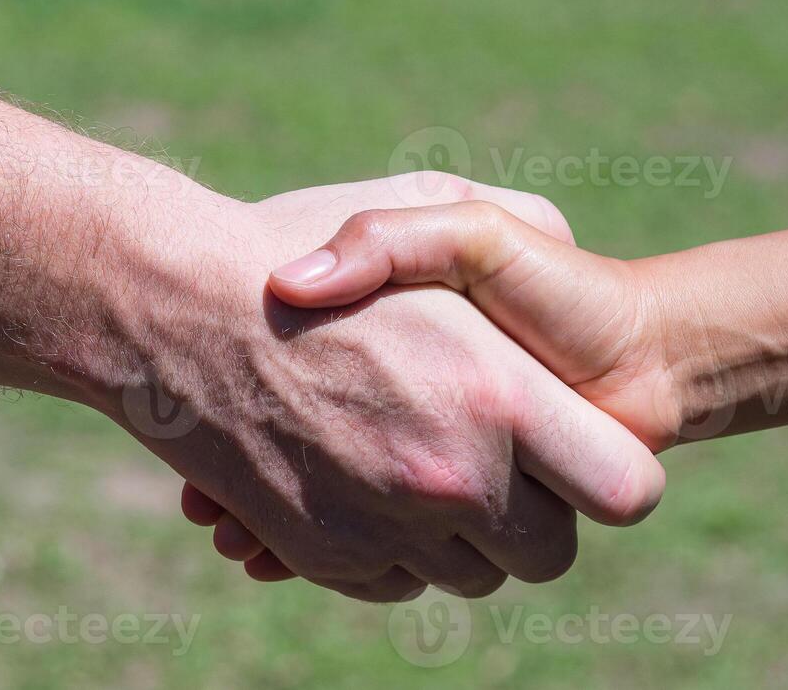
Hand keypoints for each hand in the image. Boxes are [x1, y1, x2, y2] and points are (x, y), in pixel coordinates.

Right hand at [131, 175, 663, 600]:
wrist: (164, 307)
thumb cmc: (302, 242)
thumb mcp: (434, 204)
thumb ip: (528, 234)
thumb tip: (568, 300)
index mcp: (498, 394)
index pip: (623, 489)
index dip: (605, 470)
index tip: (572, 444)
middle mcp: (448, 476)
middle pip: (547, 553)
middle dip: (531, 514)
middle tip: (494, 455)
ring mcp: (382, 527)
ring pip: (469, 575)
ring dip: (458, 533)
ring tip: (419, 456)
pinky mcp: (326, 556)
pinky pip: (396, 584)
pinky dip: (391, 549)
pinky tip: (362, 478)